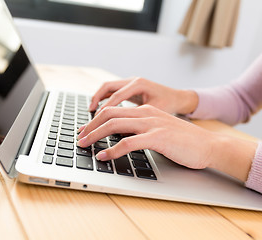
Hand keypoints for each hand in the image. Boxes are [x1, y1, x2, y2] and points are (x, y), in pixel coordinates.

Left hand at [78, 105, 256, 180]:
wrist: (209, 146)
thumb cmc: (183, 141)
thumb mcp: (157, 130)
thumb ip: (139, 130)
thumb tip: (119, 137)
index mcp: (145, 110)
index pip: (113, 110)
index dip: (95, 120)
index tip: (85, 130)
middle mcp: (146, 113)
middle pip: (109, 114)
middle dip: (90, 126)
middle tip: (79, 137)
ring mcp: (151, 124)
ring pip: (114, 125)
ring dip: (95, 135)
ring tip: (84, 145)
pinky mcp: (157, 137)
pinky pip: (128, 142)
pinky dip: (112, 150)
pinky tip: (103, 156)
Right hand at [89, 77, 197, 115]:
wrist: (179, 98)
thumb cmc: (169, 105)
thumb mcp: (155, 113)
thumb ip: (137, 121)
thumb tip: (119, 134)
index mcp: (139, 84)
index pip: (116, 96)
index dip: (104, 111)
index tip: (96, 122)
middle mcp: (132, 80)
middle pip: (107, 88)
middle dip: (95, 103)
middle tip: (88, 119)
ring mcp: (130, 82)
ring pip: (107, 88)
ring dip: (97, 100)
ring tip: (90, 114)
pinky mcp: (128, 87)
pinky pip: (111, 91)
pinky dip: (103, 100)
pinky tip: (99, 112)